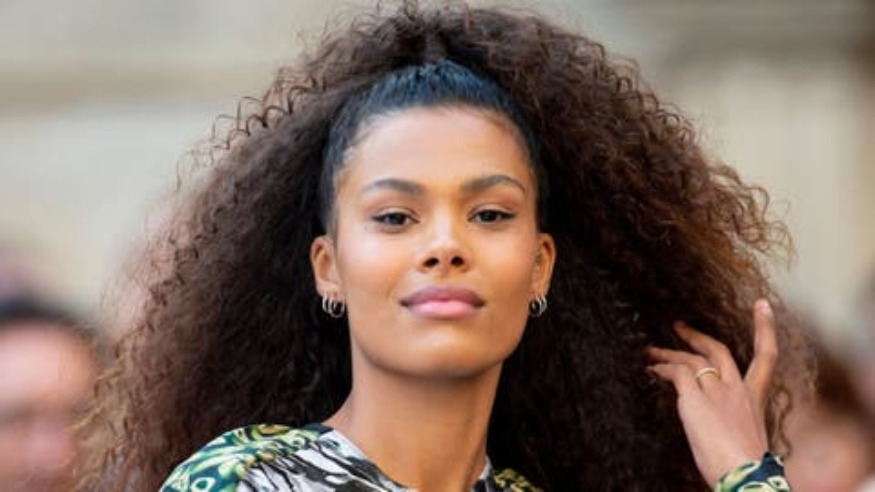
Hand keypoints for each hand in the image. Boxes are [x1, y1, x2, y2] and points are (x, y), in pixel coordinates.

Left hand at [647, 300, 776, 485]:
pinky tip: (652, 370)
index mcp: (755, 400)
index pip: (767, 356)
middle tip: (678, 325)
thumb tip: (717, 423)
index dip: (764, 328)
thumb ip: (732, 420)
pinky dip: (662, 369)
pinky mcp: (697, 399)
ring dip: (669, 353)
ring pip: (692, 359)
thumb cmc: (745, 466)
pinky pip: (677, 373)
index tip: (761, 305)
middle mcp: (738, 390)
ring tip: (650, 352)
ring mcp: (718, 392)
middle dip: (696, 335)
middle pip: (719, 349)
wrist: (745, 475)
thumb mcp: (745, 437)